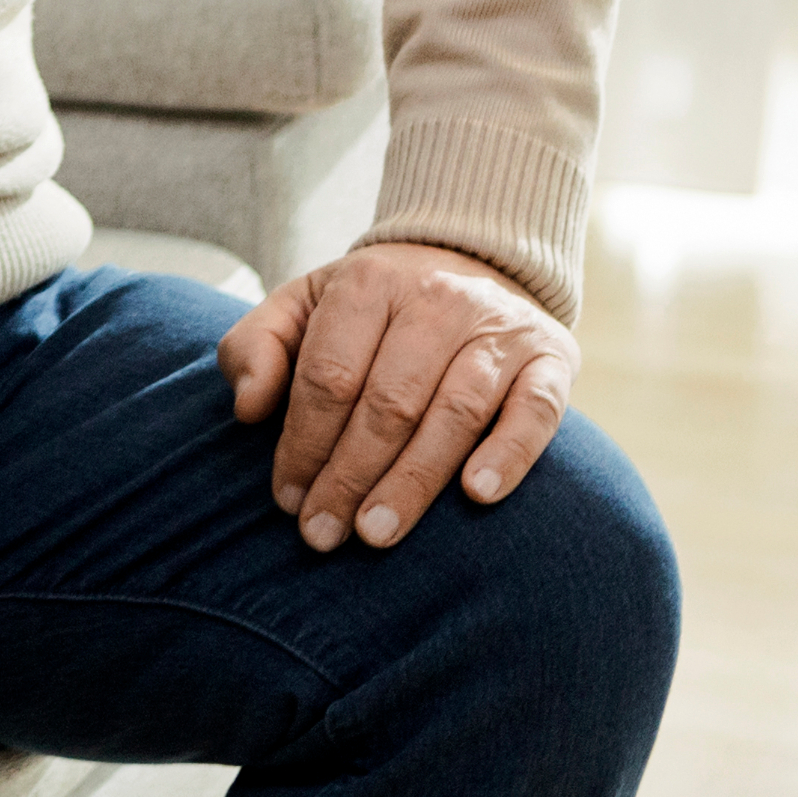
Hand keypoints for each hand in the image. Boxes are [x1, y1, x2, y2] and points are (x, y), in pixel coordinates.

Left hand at [217, 239, 575, 553]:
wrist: (468, 263)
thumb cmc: (370, 310)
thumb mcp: (302, 306)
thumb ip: (256, 346)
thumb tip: (246, 408)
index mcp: (368, 283)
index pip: (329, 374)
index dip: (303, 441)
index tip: (287, 498)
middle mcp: (438, 299)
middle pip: (388, 401)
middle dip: (349, 475)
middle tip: (323, 532)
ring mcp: (499, 328)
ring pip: (455, 412)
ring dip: (413, 481)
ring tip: (376, 533)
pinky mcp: (550, 359)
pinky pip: (536, 411)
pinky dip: (508, 454)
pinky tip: (477, 495)